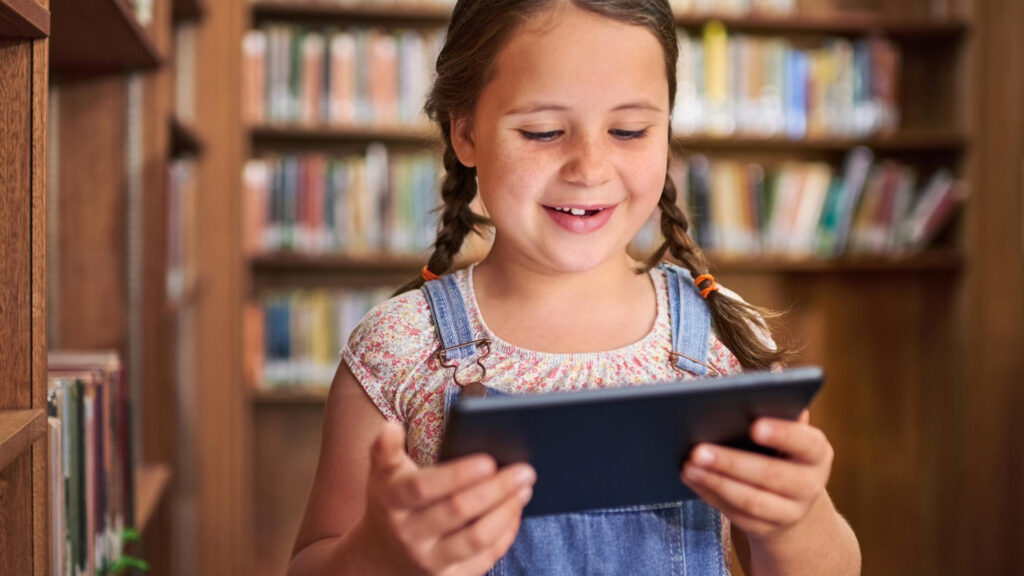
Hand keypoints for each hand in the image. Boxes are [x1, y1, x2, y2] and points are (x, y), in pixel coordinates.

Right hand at [356, 422, 535, 575]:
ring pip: (476, 538)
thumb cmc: (391, 503)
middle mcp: (409, 534)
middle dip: (496, 489)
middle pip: (457, 511)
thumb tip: (390, 426)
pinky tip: (516, 512)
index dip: (456, 475)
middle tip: (525, 470)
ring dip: (506, 512)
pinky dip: (505, 535)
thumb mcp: (381, 476)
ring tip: (525, 489)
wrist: (380, 557)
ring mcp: (429, 560)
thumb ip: (386, 450)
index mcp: (392, 502)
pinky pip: (484, 559)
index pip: (423, 487)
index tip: (489, 460)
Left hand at [680, 410, 833, 541]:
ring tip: (687, 464)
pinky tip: (689, 477)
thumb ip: (778, 409)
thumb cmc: (781, 451)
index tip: (754, 425)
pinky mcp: (766, 529)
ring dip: (715, 482)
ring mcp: (790, 512)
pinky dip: (709, 495)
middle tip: (697, 448)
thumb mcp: (788, 433)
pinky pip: (735, 514)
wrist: (793, 502)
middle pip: (771, 475)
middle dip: (731, 462)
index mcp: (817, 452)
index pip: (806, 443)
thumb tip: (768, 378)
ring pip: (750, 500)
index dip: (783, 434)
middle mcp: (810, 485)